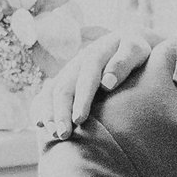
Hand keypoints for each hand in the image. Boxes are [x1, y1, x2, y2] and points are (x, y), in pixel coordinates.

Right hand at [34, 21, 157, 139]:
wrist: (126, 42)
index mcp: (96, 54)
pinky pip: (47, 92)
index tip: (79, 119)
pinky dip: (41, 107)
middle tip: (63, 134)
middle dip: (61, 111)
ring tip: (53, 133)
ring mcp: (69, 71)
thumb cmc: (136, 50)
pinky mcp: (65, 79)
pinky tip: (39, 124)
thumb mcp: (137, 49)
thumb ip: (124, 62)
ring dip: (49, 112)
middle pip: (65, 87)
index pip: (86, 78)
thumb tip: (107, 83)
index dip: (81, 99)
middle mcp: (78, 63)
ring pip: (52, 91)